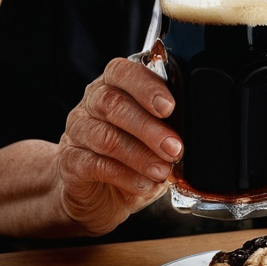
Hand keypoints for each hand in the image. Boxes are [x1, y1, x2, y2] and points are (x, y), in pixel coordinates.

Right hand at [57, 58, 181, 235]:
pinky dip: (124, 175)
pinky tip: (144, 183)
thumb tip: (196, 130)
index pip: (122, 72)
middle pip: (113, 104)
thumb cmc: (134, 155)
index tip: (169, 106)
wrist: (98, 193)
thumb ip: (171, 125)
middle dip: (149, 127)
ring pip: (105, 137)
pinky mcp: (70, 162)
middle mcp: (92, 103)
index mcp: (115, 85)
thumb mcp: (157, 136)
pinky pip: (94, 165)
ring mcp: (78, 131)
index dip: (146, 87)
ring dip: (139, 155)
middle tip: (174, 147)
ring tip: (162, 170)